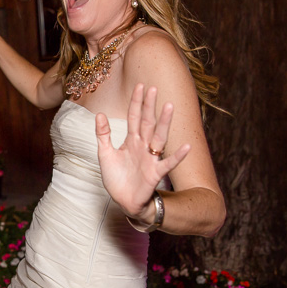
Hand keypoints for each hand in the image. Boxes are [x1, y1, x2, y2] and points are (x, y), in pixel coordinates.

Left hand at [95, 84, 190, 222]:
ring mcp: (150, 159)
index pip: (134, 117)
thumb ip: (103, 134)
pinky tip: (186, 147)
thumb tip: (99, 113)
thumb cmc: (117, 178)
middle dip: (149, 106)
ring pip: (158, 137)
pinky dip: (177, 156)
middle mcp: (143, 147)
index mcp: (131, 141)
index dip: (136, 103)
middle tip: (153, 88)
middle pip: (147, 123)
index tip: (140, 86)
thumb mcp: (105, 154)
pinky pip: (168, 163)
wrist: (124, 201)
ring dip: (164, 123)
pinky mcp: (155, 173)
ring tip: (170, 107)